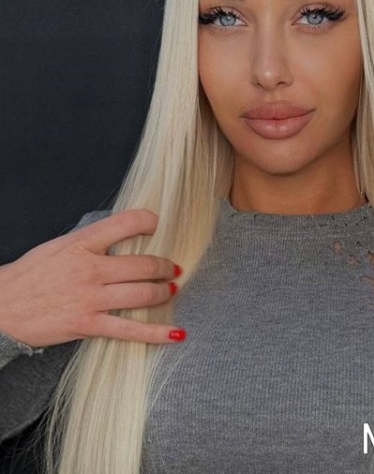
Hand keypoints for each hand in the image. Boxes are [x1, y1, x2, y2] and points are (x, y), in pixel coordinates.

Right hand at [0, 209, 184, 346]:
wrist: (0, 307)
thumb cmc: (31, 275)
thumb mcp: (60, 246)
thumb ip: (93, 240)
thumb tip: (125, 235)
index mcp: (82, 244)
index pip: (125, 223)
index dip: (148, 221)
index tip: (157, 225)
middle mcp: (90, 269)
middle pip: (143, 264)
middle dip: (165, 266)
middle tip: (173, 268)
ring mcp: (91, 298)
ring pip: (142, 294)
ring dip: (164, 292)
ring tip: (172, 289)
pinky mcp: (88, 325)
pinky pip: (130, 330)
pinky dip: (157, 332)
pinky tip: (176, 333)